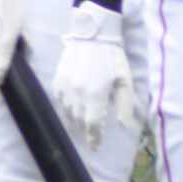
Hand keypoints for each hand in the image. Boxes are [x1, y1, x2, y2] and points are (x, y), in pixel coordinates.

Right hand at [54, 2, 134, 148]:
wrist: (92, 34)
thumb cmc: (112, 57)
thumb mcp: (124, 81)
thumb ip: (124, 105)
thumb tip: (123, 126)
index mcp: (96, 96)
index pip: (92, 126)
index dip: (94, 139)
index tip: (95, 147)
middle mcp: (78, 95)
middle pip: (79, 121)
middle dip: (85, 129)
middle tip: (91, 133)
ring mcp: (65, 87)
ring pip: (67, 112)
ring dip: (75, 120)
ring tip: (81, 122)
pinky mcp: (58, 80)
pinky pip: (60, 100)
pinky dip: (66, 107)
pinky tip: (72, 107)